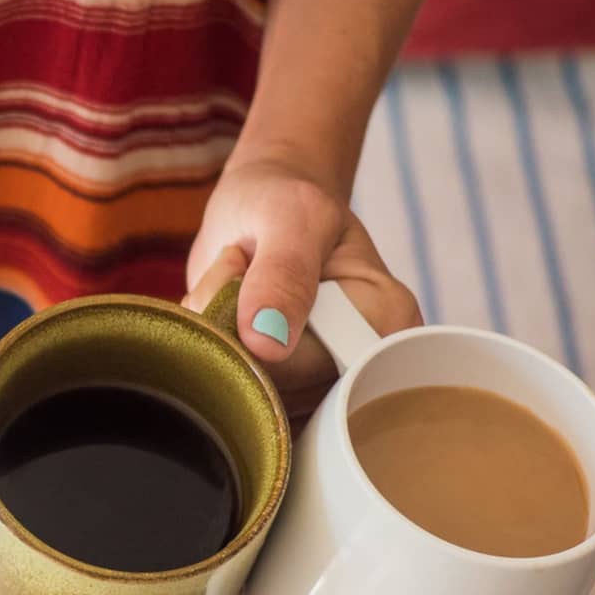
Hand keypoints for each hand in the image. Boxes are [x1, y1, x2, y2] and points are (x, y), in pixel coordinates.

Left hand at [182, 155, 421, 411]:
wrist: (263, 208)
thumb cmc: (285, 202)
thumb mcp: (290, 216)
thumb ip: (283, 273)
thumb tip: (269, 345)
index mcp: (386, 323)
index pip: (315, 368)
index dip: (257, 329)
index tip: (248, 265)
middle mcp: (359, 366)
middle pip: (274, 387)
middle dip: (230, 327)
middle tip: (240, 268)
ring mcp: (316, 386)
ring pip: (243, 392)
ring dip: (215, 334)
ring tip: (239, 283)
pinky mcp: (279, 391)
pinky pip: (228, 392)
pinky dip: (208, 349)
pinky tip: (225, 312)